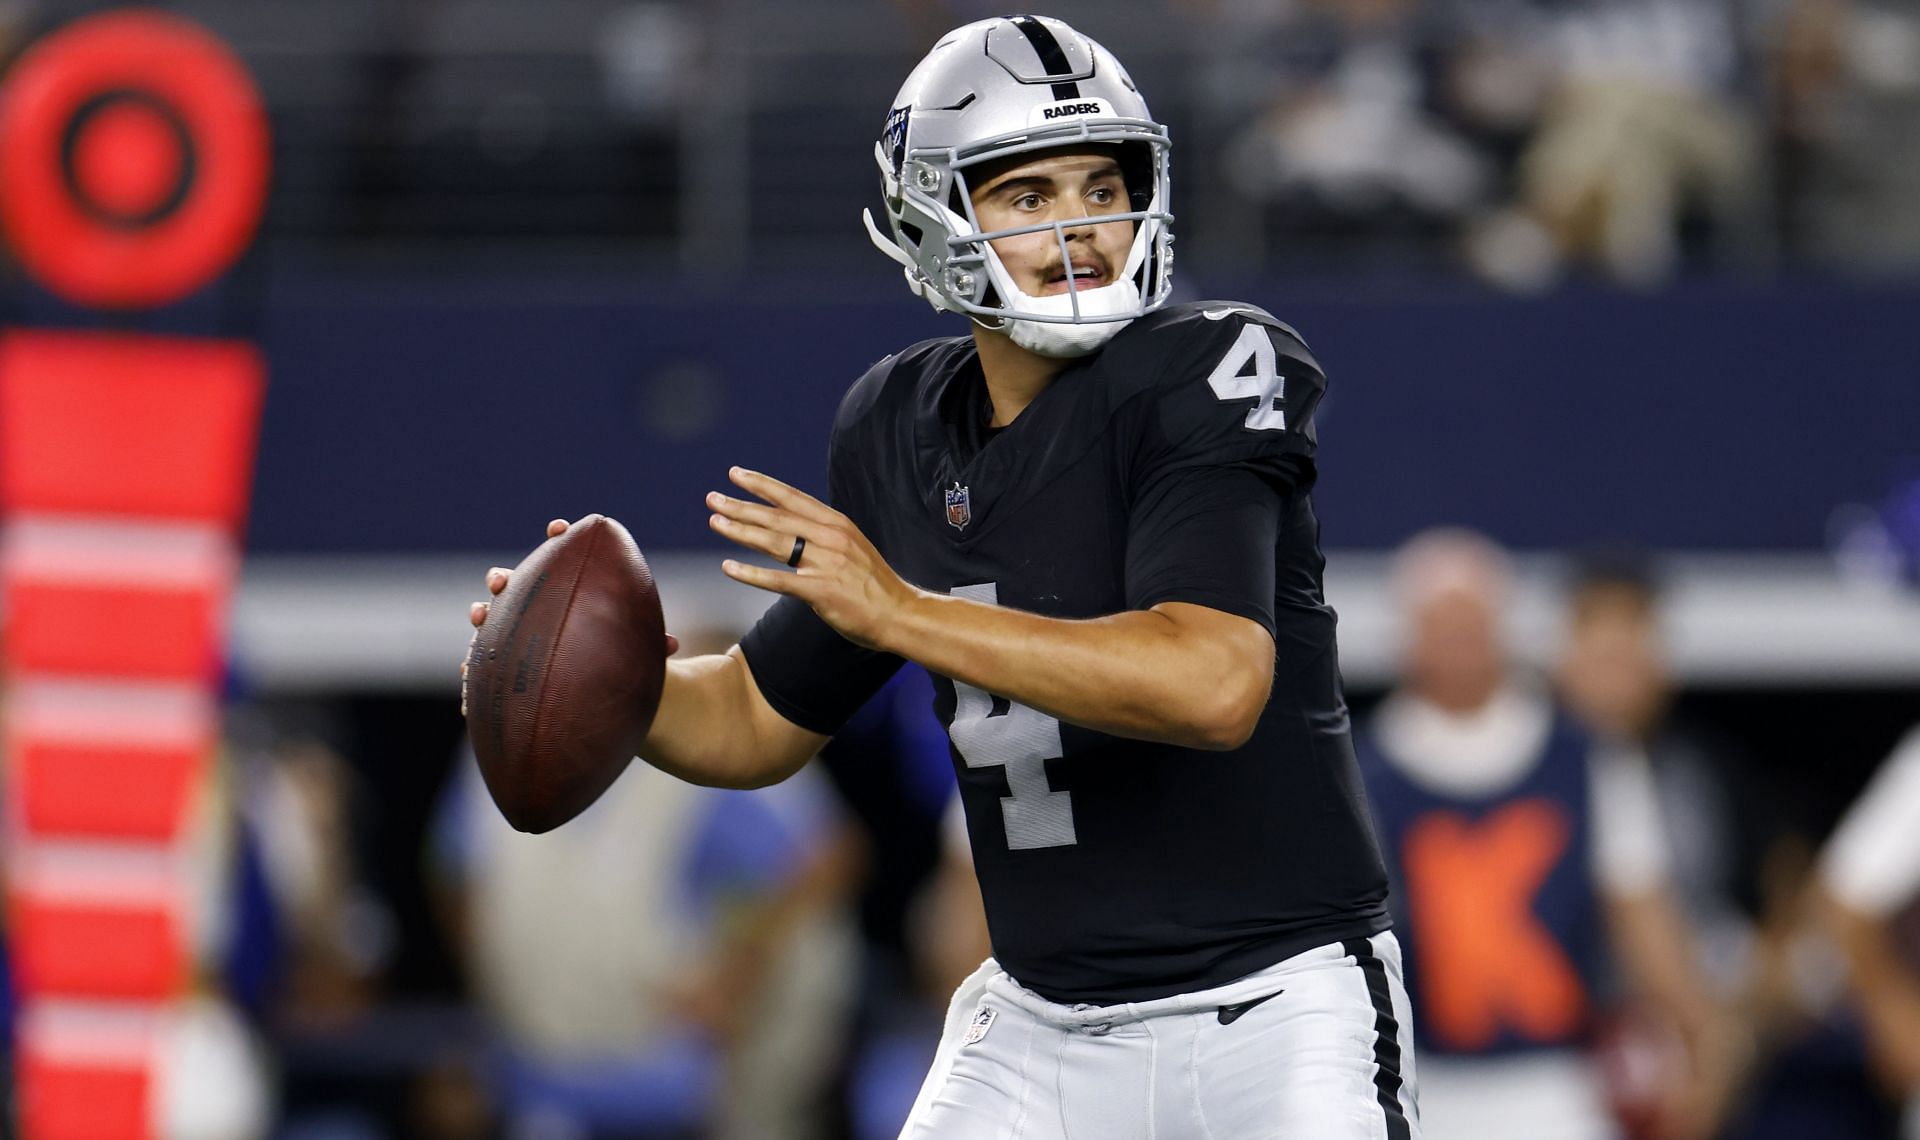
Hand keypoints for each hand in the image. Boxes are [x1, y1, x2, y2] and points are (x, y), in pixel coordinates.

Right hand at [462, 518, 679, 714]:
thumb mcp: (630, 649)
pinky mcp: (502, 662)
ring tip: (480, 614)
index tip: (559, 528)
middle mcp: (535, 607)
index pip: (559, 556)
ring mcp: (513, 632)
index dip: (557, 538)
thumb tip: (672, 645)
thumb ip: (646, 645)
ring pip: (490, 618)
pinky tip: (469, 670)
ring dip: (482, 612)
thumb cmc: (612, 658)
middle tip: (502, 580)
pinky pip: (483, 661)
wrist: (593, 692)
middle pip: (513, 584)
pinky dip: (475, 663)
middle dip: (503, 578)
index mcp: (567, 591)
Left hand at [707, 466, 916, 650]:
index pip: (792, 498)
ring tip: (715, 522)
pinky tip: (728, 568)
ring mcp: (825, 563)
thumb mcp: (853, 546)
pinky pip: (778, 580)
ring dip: (740, 531)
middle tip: (712, 498)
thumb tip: (795, 527)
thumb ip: (825, 534)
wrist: (899, 613)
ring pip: (774, 542)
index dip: (762, 485)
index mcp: (836, 523)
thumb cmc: (873, 583)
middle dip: (741, 506)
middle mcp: (830, 537)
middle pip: (776, 516)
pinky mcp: (820, 590)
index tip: (736, 474)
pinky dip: (750, 574)